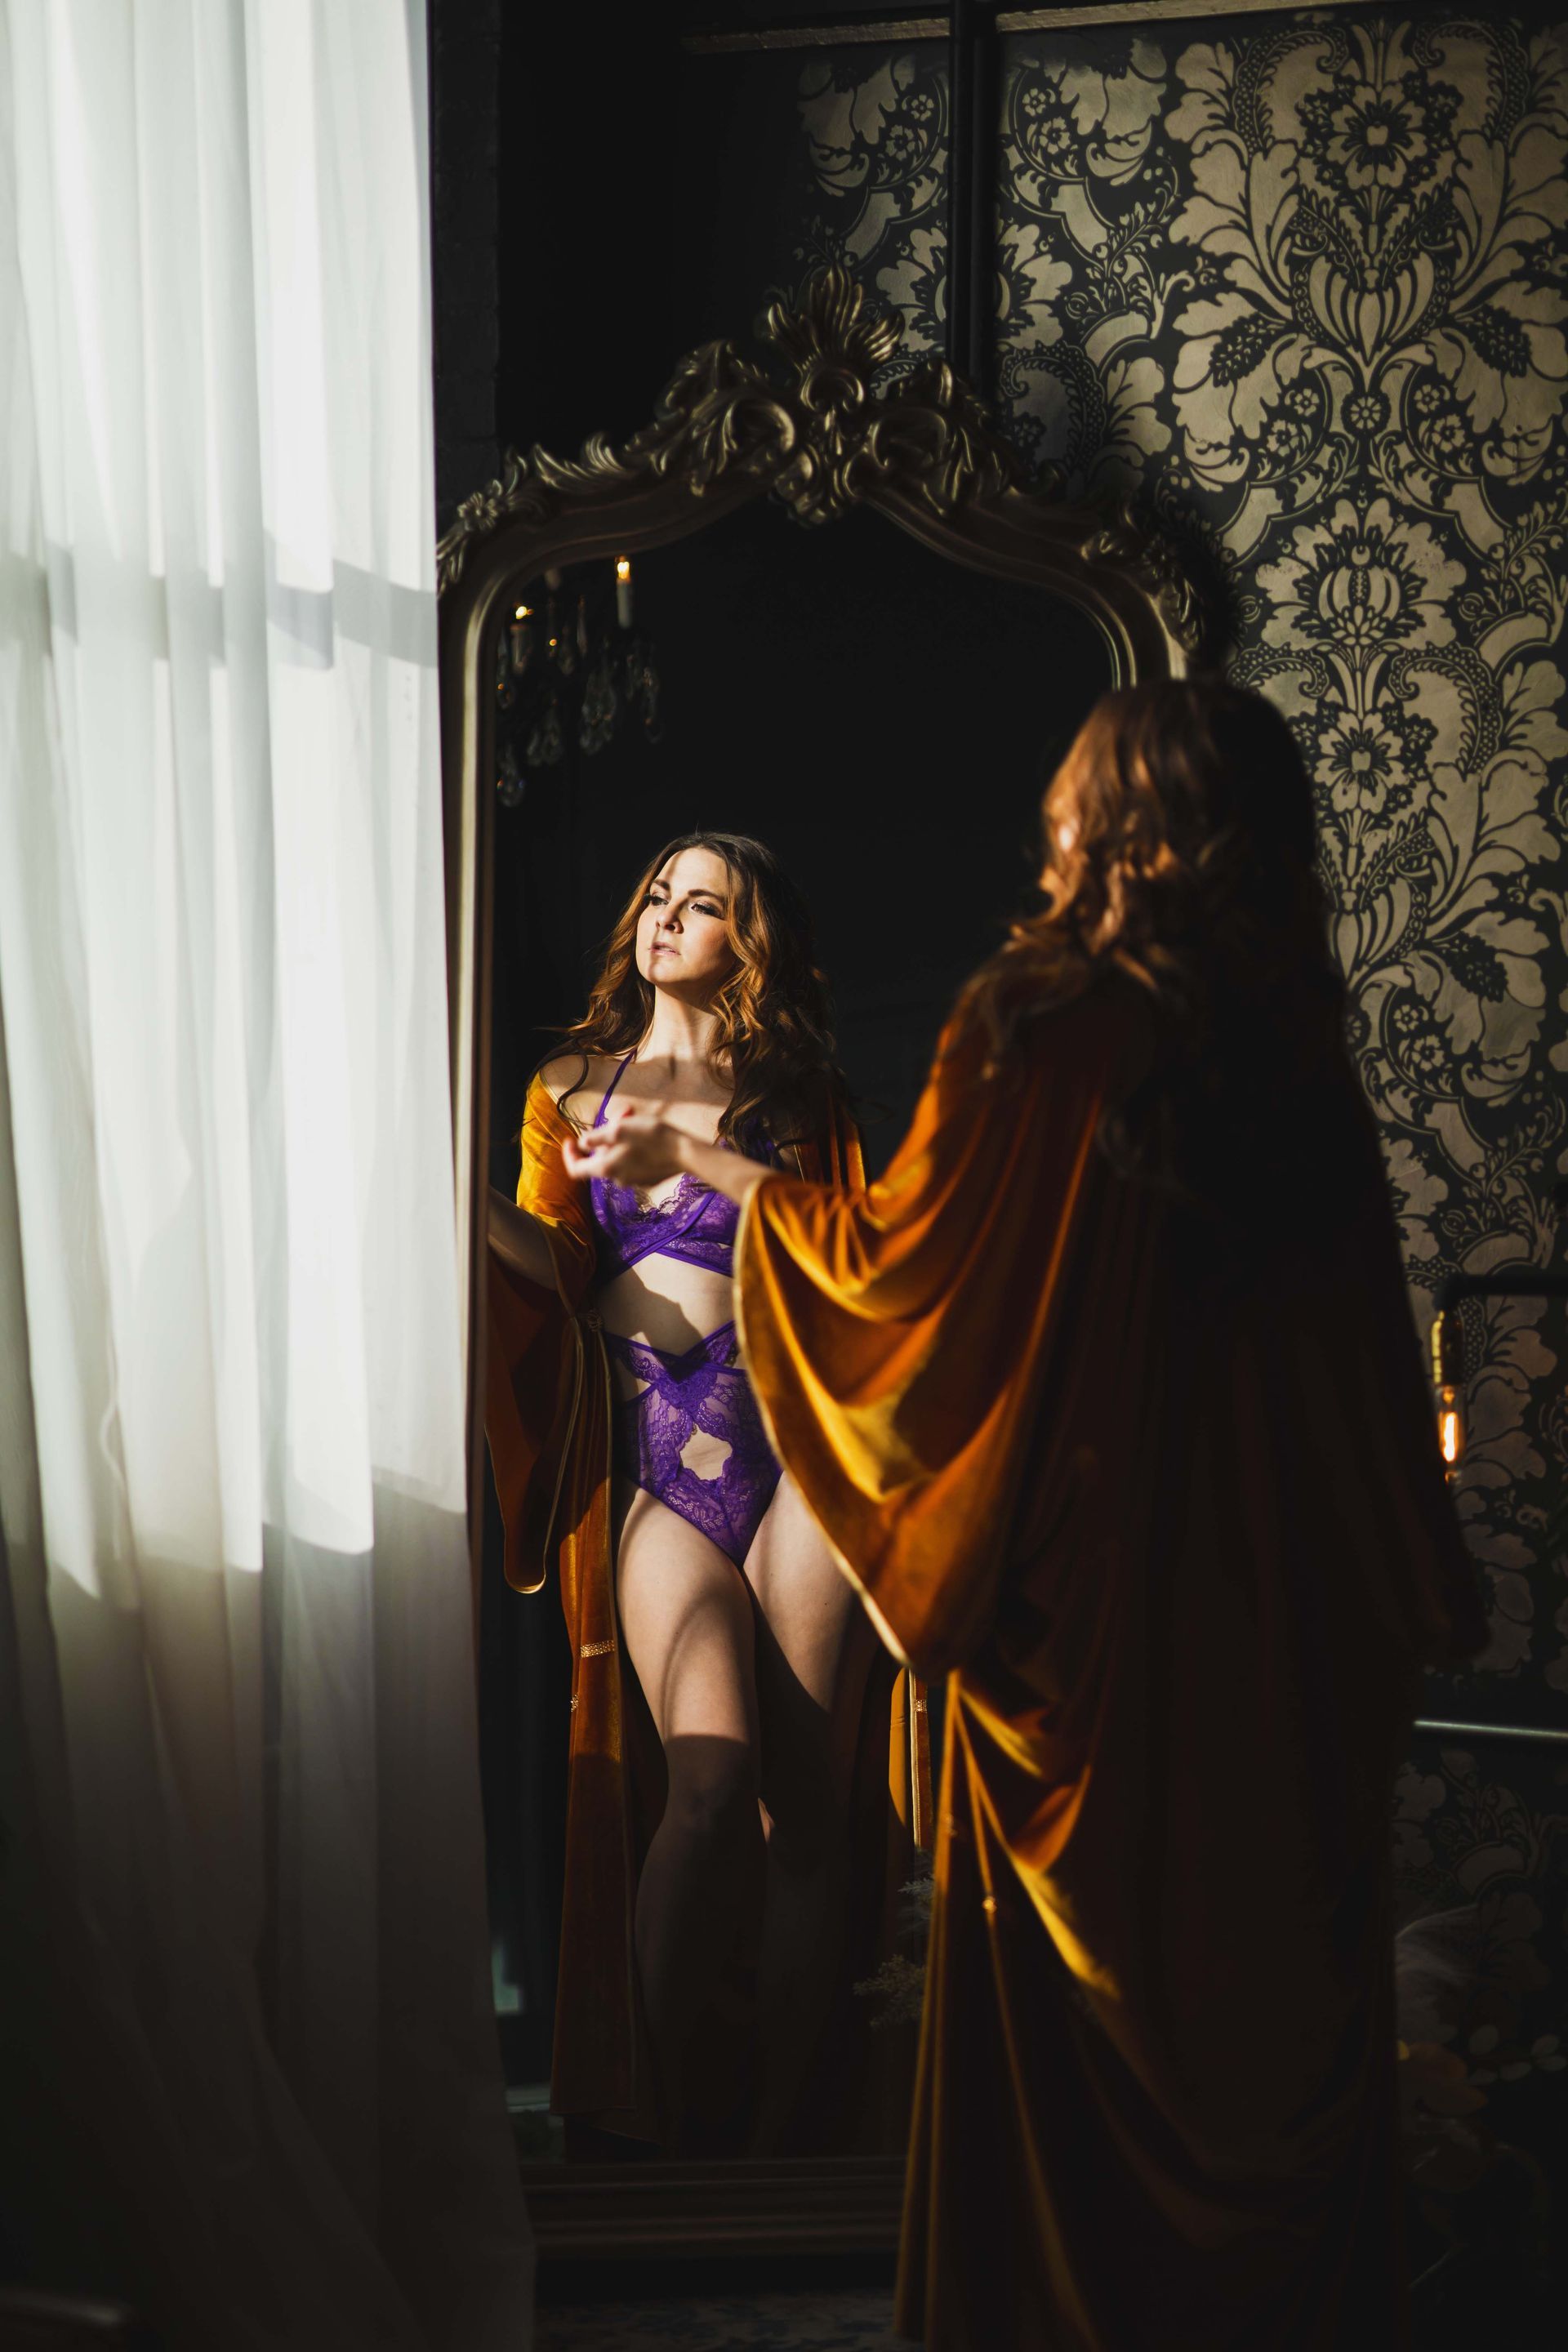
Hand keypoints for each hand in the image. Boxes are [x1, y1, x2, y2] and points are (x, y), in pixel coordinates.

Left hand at [561, 1100, 689, 1189]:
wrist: (685, 1153)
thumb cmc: (651, 1137)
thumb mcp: (619, 1129)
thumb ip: (596, 1137)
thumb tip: (582, 1143)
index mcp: (605, 1168)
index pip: (575, 1169)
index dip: (569, 1155)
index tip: (570, 1139)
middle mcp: (616, 1179)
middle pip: (599, 1160)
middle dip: (603, 1138)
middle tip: (618, 1116)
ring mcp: (633, 1181)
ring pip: (617, 1159)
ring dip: (620, 1140)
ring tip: (635, 1121)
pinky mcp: (648, 1179)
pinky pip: (632, 1163)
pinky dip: (632, 1149)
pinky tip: (646, 1136)